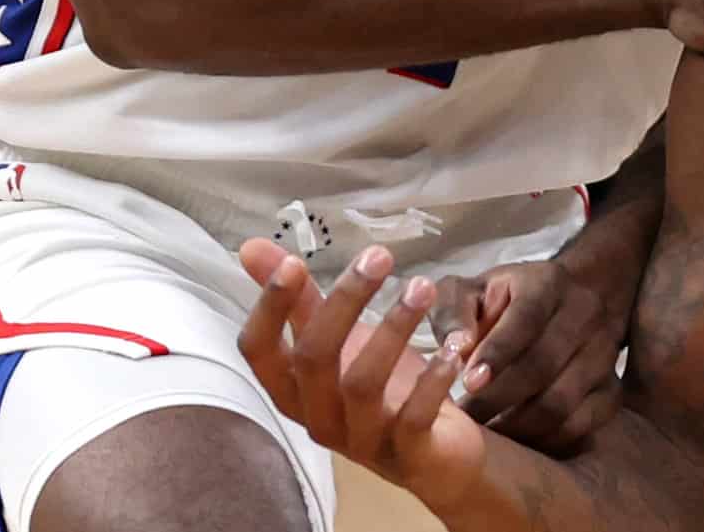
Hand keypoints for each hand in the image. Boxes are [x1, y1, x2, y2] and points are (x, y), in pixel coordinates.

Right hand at [236, 241, 487, 517]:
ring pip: (362, 384)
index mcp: (294, 389)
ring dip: (395, 328)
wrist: (436, 455)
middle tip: (380, 256)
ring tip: (424, 287)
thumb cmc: (380, 390)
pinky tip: (452, 347)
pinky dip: (433, 379)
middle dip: (345, 301)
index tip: (294, 260)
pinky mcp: (408, 454)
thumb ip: (300, 301)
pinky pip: (413, 417)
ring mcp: (361, 440)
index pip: (259, 352)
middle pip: (314, 358)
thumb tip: (251, 246)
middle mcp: (318, 417)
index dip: (268, 309)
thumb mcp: (341, 340)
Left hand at [428, 242, 635, 452]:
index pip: (526, 318)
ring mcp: (603, 352)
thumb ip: (452, 310)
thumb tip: (455, 346)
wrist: (573, 299)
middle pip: (544, 365)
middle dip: (498, 399)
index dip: (498, 352)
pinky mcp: (612, 386)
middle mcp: (583, 314)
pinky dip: (549, 439)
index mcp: (546, 284)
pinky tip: (521, 441)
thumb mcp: (473, 290)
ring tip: (489, 434)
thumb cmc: (506, 301)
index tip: (468, 382)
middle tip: (465, 420)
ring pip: (563, 400)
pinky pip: (584, 423)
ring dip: (519, 425)